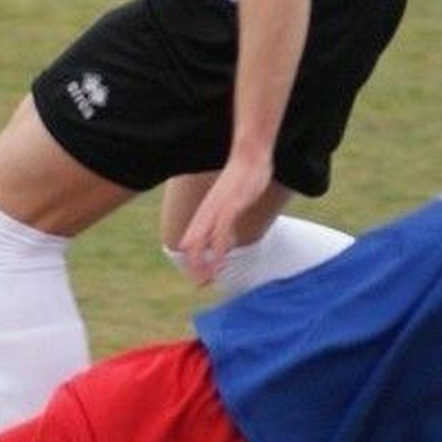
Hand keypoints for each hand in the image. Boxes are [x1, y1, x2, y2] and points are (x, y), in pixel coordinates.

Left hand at [177, 153, 272, 284]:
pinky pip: (221, 230)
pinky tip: (221, 261)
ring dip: (204, 262)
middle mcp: (207, 211)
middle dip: (194, 266)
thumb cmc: (243, 178)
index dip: (192, 260)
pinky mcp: (231, 205)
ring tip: (207, 280)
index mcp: (205, 212)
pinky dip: (219, 248)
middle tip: (199, 285)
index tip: (198, 277)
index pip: (190, 240)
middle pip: (191, 243)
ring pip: (203, 240)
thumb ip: (226, 223)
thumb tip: (226, 242)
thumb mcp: (231, 204)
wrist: (250, 155)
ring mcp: (218, 208)